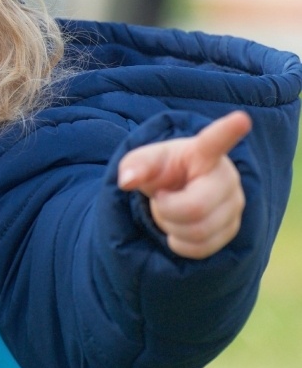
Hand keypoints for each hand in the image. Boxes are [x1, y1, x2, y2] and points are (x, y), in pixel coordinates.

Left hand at [117, 110, 251, 258]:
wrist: (176, 190)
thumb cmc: (161, 171)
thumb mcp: (142, 163)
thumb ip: (134, 166)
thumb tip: (127, 180)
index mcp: (203, 152)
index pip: (216, 141)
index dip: (228, 130)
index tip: (241, 119)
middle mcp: (226, 176)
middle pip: (196, 209)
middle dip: (167, 211)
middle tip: (161, 198)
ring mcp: (234, 203)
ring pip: (199, 232)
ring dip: (172, 227)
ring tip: (171, 211)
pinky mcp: (233, 227)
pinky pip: (202, 248)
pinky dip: (181, 243)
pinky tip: (179, 228)